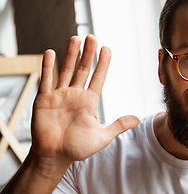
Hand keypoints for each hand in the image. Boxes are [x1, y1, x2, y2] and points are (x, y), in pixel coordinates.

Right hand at [30, 35, 138, 169]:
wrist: (54, 157)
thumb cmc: (77, 148)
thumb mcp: (102, 137)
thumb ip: (118, 126)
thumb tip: (137, 119)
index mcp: (89, 101)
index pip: (98, 77)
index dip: (103, 63)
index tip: (107, 48)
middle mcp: (75, 95)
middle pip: (83, 69)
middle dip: (88, 53)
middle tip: (92, 37)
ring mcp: (59, 95)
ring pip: (66, 70)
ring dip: (71, 54)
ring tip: (76, 38)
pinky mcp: (44, 99)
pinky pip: (46, 79)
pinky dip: (47, 66)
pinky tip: (50, 52)